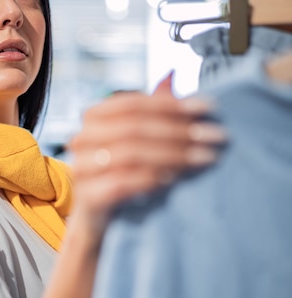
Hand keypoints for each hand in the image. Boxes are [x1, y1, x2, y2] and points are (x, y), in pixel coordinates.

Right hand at [67, 75, 226, 234]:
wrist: (99, 222)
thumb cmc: (121, 175)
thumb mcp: (137, 140)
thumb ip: (152, 111)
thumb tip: (172, 75)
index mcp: (93, 118)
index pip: (134, 103)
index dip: (172, 104)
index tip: (209, 107)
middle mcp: (82, 139)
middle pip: (135, 128)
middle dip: (181, 130)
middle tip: (216, 136)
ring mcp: (82, 169)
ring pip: (132, 154)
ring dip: (175, 154)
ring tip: (206, 158)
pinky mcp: (88, 198)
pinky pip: (122, 182)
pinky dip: (151, 178)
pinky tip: (176, 179)